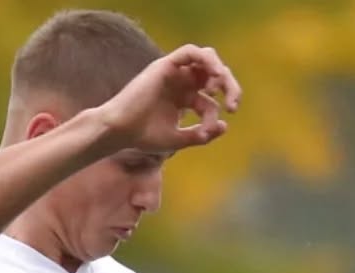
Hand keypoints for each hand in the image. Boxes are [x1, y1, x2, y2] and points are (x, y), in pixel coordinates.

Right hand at [96, 45, 240, 154]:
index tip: (209, 130)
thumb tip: (225, 125)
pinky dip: (204, 58)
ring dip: (218, 69)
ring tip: (222, 85)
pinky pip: (189, 52)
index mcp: (184, 99)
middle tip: (233, 105)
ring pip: (204, 59)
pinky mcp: (165, 65)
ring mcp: (174, 73)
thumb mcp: (178, 139)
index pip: (209, 101)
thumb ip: (200, 134)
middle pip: (213, 75)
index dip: (215, 115)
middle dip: (228, 87)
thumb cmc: (144, 137)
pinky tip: (214, 72)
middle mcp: (181, 83)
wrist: (121, 131)